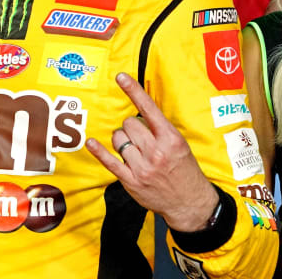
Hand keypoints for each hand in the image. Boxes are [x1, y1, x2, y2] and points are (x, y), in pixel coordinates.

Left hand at [85, 72, 218, 231]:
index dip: (133, 91)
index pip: (149, 109)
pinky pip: (109, 161)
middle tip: (139, 138)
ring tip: (132, 150)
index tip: (120, 77)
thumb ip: (160, 130)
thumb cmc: (185, 171)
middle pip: (128, 124)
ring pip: (118, 139)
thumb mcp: (180, 146)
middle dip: (130, 128)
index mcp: (171, 139)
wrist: (191, 203)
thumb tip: (136, 115)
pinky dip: (98, 151)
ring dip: (121, 141)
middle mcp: (156, 151)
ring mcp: (143, 166)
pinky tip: (91, 142)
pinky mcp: (131, 180)